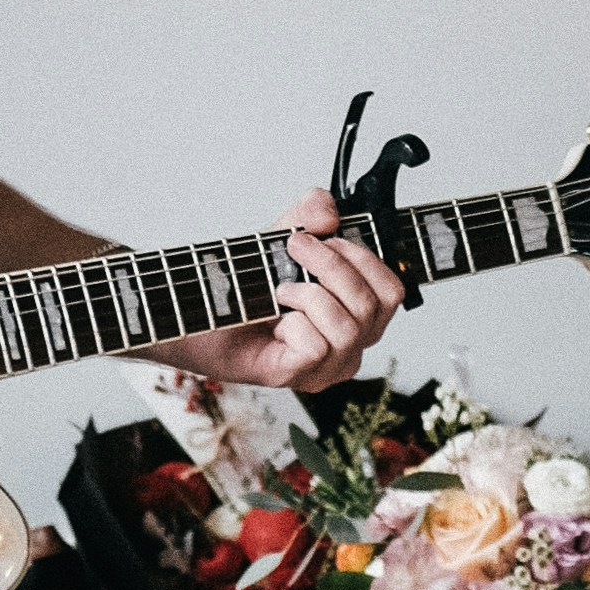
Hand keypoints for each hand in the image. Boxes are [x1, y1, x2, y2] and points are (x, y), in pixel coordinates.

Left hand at [161, 187, 401, 398]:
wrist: (197, 312)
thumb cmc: (243, 286)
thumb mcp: (279, 238)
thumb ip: (307, 216)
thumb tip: (328, 212)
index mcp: (357, 311)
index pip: (392, 290)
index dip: (365, 258)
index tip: (328, 237)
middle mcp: (351, 343)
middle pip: (375, 305)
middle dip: (333, 266)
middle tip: (295, 248)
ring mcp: (329, 365)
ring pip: (349, 329)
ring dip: (309, 295)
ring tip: (280, 289)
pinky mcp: (302, 376)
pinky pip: (317, 347)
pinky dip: (294, 324)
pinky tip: (275, 322)